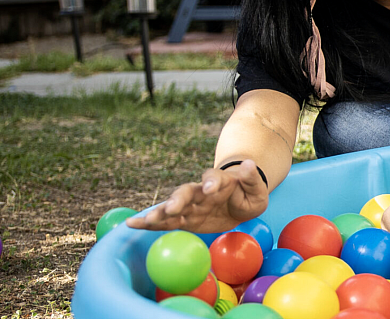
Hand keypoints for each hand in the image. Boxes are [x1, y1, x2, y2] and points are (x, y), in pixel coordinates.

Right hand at [126, 160, 269, 233]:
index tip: (210, 188)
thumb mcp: (257, 190)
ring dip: (160, 212)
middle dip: (178, 199)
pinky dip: (150, 223)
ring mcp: (190, 205)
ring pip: (172, 207)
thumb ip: (252, 178)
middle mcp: (200, 191)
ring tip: (146, 219)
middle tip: (171, 208)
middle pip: (186, 192)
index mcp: (219, 181)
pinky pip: (166, 221)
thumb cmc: (248, 195)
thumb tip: (249, 164)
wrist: (239, 203)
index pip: (213, 177)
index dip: (211, 181)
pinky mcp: (184, 218)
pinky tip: (132, 223)